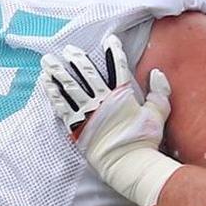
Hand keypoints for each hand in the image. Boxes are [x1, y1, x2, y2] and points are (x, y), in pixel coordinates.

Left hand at [40, 35, 180, 205]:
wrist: (129, 165)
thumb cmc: (145, 141)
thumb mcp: (158, 114)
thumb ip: (159, 92)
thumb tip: (156, 73)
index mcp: (123, 96)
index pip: (118, 67)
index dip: (113, 52)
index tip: (109, 40)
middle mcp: (103, 101)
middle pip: (87, 74)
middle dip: (77, 60)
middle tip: (69, 49)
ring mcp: (88, 114)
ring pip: (70, 88)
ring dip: (58, 73)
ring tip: (48, 61)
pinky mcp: (77, 127)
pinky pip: (62, 107)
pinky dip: (54, 94)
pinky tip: (46, 84)